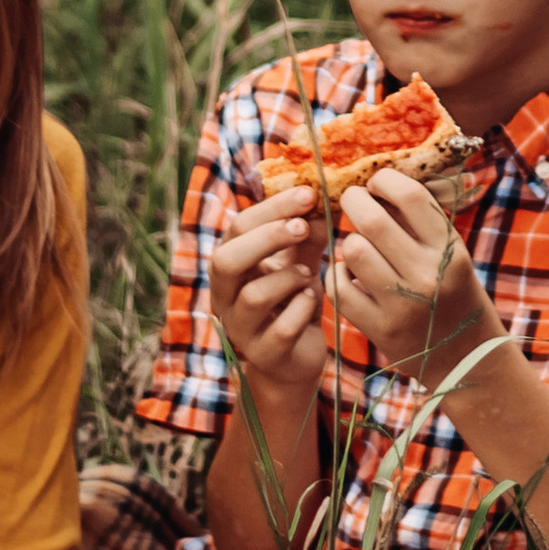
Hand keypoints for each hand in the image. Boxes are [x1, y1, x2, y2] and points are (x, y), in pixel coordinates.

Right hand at [206, 195, 326, 394]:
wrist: (296, 356)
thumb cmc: (292, 300)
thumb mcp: (298, 261)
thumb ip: (307, 234)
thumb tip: (324, 200)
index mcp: (229, 265)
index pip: (238, 228)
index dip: (271, 208)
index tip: (307, 193)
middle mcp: (225, 296)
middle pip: (226, 260)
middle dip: (267, 238)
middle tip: (303, 225)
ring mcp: (240, 328)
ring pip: (253, 296)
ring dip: (287, 277)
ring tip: (309, 273)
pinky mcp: (264, 355)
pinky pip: (280, 330)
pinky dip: (300, 310)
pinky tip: (312, 300)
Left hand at [331, 164, 497, 381]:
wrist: (464, 355)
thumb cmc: (452, 290)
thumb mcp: (449, 252)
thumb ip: (419, 220)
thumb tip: (377, 180)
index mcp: (449, 249)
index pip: (411, 196)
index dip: (385, 180)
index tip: (377, 183)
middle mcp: (427, 275)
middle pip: (372, 219)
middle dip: (354, 200)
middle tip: (353, 200)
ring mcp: (402, 304)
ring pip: (353, 250)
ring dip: (349, 240)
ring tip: (358, 243)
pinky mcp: (380, 328)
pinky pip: (339, 287)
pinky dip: (338, 273)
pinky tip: (351, 273)